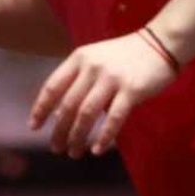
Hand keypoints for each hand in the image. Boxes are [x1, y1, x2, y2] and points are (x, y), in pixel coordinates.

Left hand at [29, 32, 176, 157]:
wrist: (160, 43)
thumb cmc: (125, 55)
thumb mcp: (95, 59)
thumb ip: (79, 80)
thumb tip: (61, 113)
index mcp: (78, 58)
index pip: (52, 86)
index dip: (41, 108)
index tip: (34, 126)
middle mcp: (91, 67)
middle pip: (67, 104)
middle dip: (59, 129)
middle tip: (56, 148)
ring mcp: (111, 78)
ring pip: (86, 113)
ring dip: (77, 136)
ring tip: (73, 153)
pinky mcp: (132, 89)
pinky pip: (114, 118)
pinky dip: (104, 136)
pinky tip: (97, 150)